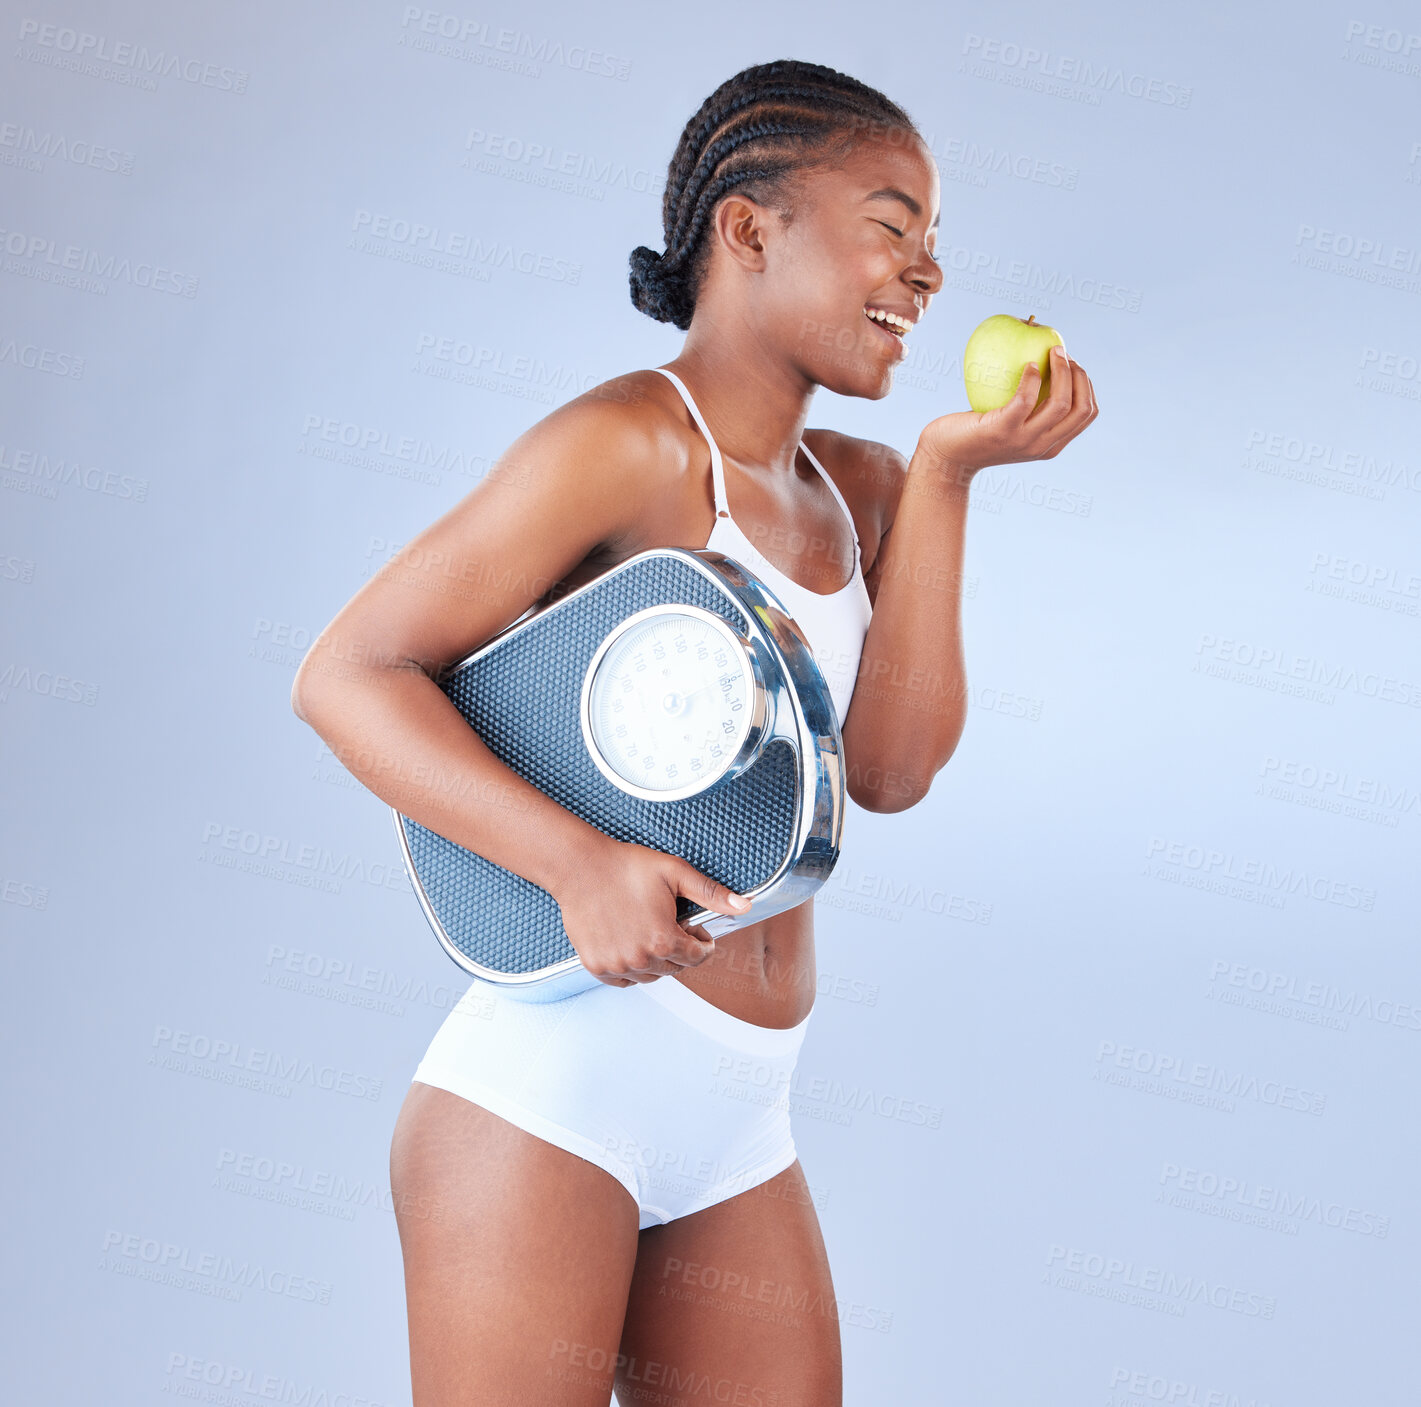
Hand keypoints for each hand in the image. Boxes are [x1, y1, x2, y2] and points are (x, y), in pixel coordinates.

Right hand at [551, 837, 752, 987]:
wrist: (580, 867)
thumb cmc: (625, 867)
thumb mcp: (675, 872)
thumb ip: (711, 893)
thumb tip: (745, 906)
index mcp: (664, 940)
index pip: (698, 957)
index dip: (701, 940)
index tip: (693, 927)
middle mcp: (641, 959)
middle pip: (676, 968)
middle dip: (679, 949)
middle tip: (668, 923)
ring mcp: (617, 965)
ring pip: (651, 976)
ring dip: (656, 959)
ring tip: (648, 930)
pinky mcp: (597, 966)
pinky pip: (625, 980)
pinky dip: (632, 968)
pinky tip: (630, 943)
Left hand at [919, 345, 1098, 481]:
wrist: (946, 457)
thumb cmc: (977, 434)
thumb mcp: (1012, 426)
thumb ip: (1031, 409)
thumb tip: (1046, 364)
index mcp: (1051, 446)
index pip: (1087, 414)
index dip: (1087, 385)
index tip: (1073, 365)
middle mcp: (1042, 446)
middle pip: (1080, 408)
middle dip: (1079, 375)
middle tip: (1063, 352)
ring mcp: (1024, 441)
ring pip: (1060, 403)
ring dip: (1061, 370)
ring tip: (1051, 350)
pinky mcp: (1002, 430)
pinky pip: (1026, 399)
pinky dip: (1032, 377)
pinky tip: (1028, 364)